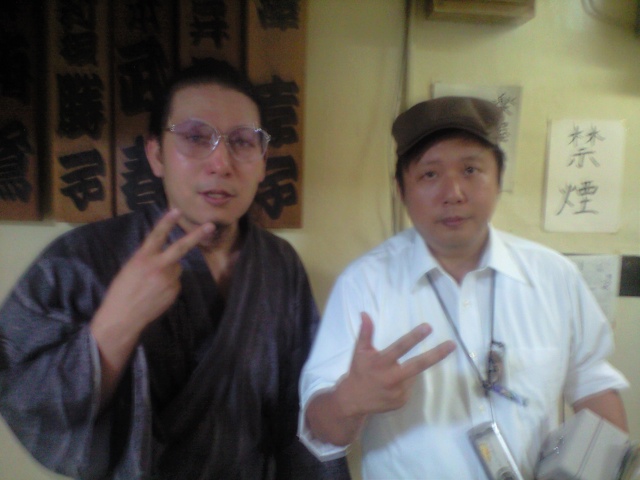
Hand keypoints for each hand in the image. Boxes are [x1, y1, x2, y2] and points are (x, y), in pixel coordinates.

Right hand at [90, 209, 213, 407]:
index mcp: (142, 258)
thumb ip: (148, 259)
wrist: (123, 317)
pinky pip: (175, 282)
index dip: (167, 222)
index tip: (177, 210)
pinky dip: (168, 284)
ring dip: (169, 271)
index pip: (156, 235)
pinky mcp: (175, 291)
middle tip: (210, 225)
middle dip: (197, 235)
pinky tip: (155, 293)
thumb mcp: (129, 269)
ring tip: (151, 285)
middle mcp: (158, 266)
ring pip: (176, 268)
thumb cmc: (121, 292)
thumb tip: (164, 258)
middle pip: (181, 247)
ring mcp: (169, 279)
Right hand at [336, 312, 454, 416]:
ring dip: (408, 370)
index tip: (428, 327)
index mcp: (381, 362)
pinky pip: (408, 387)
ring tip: (391, 372)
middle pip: (419, 365)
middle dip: (437, 354)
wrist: (353, 400)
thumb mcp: (359, 351)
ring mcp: (398, 392)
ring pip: (413, 375)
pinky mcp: (402, 401)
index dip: (414, 337)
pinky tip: (391, 384)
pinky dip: (404, 382)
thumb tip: (365, 313)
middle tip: (452, 344)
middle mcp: (391, 377)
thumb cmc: (358, 371)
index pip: (401, 347)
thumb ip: (365, 333)